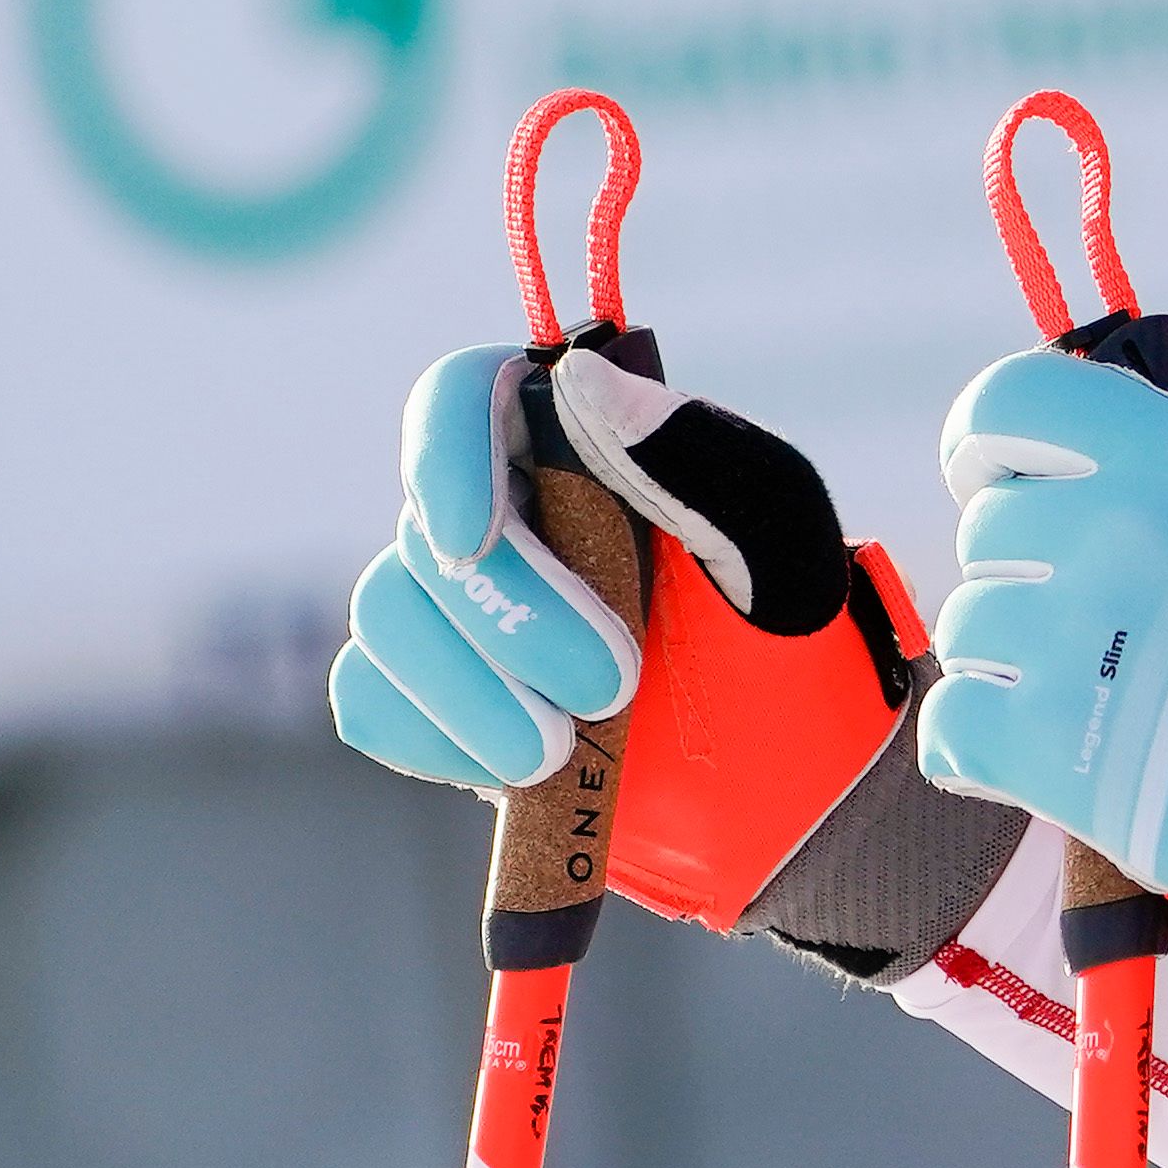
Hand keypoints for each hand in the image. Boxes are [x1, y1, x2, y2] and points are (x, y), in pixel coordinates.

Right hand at [332, 340, 863, 793]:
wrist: (787, 790)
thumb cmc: (794, 643)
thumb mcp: (777, 538)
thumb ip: (690, 453)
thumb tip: (577, 378)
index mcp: (582, 444)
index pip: (468, 394)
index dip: (447, 451)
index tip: (472, 535)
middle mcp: (506, 512)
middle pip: (427, 528)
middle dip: (508, 618)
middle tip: (613, 687)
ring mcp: (461, 610)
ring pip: (386, 615)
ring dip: (466, 691)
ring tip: (562, 751)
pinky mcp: (439, 702)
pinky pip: (373, 702)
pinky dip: (432, 736)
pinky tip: (516, 768)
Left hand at [918, 347, 1167, 898]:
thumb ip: (1154, 441)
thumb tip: (1046, 426)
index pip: (1004, 402)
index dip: (985, 445)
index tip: (1002, 477)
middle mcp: (1117, 533)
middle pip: (985, 529)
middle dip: (1028, 568)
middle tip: (1104, 613)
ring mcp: (1075, 643)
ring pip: (965, 627)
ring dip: (1015, 658)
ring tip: (1099, 686)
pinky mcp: (1048, 748)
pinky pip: (948, 723)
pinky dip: (982, 743)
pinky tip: (1053, 745)